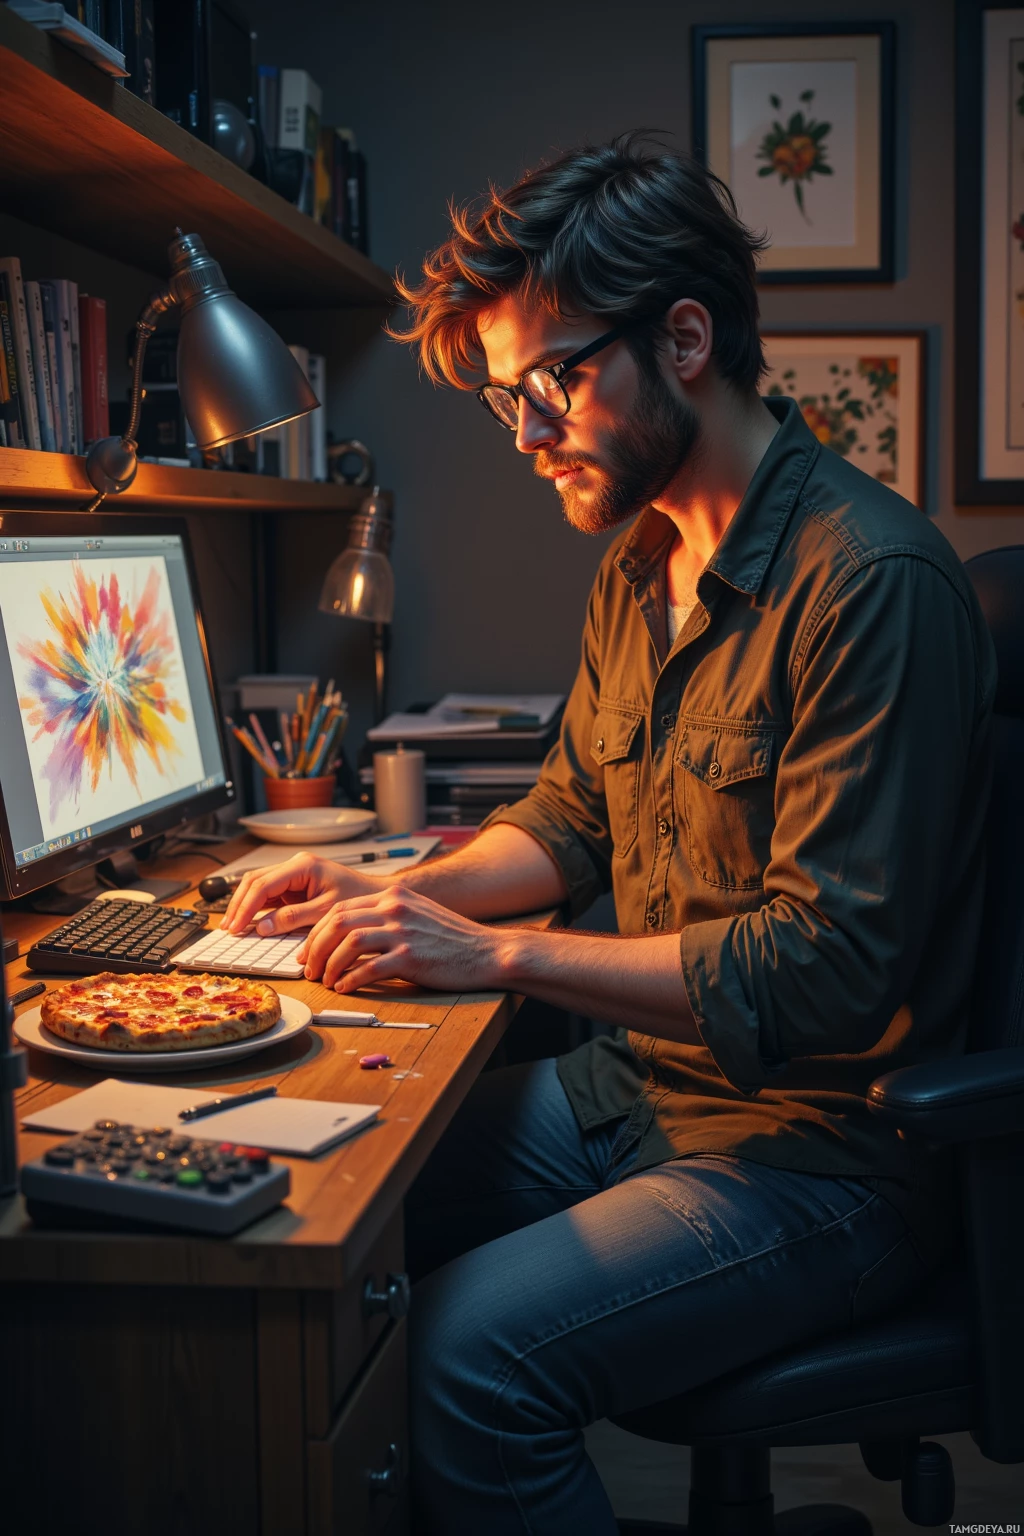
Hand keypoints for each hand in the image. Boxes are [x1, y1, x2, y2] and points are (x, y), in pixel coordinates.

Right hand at [222, 853, 377, 935]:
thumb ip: (293, 918)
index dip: (246, 906)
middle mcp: (295, 865)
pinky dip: (256, 908)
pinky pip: (269, 895)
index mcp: (303, 865)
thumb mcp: (326, 911)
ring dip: (244, 905)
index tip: (236, 925)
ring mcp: (293, 874)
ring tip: (231, 926)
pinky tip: (246, 922)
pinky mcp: (294, 886)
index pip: (263, 884)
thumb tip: (262, 926)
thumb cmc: (358, 898)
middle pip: (254, 881)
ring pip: (257, 886)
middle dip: (239, 904)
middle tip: (228, 927)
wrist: (376, 895)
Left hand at [296, 884, 500, 991]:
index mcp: (394, 896)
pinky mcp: (411, 957)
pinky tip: (346, 988)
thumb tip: (350, 934)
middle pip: (338, 923)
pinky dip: (351, 980)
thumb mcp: (417, 913)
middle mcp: (396, 908)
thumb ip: (387, 915)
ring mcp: (403, 932)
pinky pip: (369, 968)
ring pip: (349, 943)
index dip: (318, 931)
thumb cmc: (452, 938)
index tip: (309, 950)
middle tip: (310, 968)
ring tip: (327, 981)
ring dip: (331, 965)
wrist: (487, 951)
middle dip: (317, 948)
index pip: (341, 908)